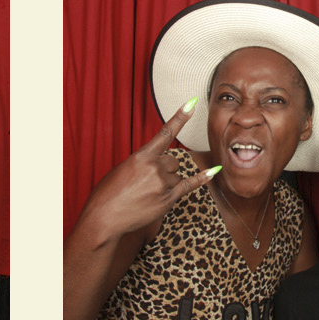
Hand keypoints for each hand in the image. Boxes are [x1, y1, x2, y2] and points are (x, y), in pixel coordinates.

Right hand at [83, 102, 215, 239]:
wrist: (104, 216)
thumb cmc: (109, 191)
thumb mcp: (124, 168)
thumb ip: (144, 162)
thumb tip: (159, 165)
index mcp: (142, 155)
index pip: (165, 133)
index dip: (180, 117)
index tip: (192, 104)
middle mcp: (155, 167)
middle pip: (174, 161)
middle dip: (164, 169)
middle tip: (146, 183)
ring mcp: (163, 184)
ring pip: (176, 175)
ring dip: (166, 182)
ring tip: (146, 194)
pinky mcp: (168, 199)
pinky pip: (188, 185)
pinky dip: (201, 178)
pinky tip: (214, 171)